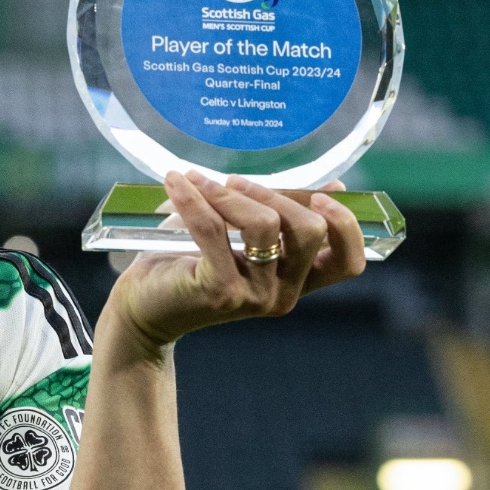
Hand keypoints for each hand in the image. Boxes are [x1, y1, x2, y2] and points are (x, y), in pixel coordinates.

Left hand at [106, 171, 366, 351]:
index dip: (345, 226)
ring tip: (198, 183)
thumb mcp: (241, 237)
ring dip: (228, 194)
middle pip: (309, 231)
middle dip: (272, 194)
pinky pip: (213, 229)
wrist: (143, 308)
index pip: (347, 262)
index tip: (320, 196)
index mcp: (297, 281)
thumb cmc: (191, 264)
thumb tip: (333, 187)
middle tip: (234, 182)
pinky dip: (193, 198)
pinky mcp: (220, 291)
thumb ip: (280, 215)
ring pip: (263, 225)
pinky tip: (176, 183)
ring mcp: (254, 296)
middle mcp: (283, 294)